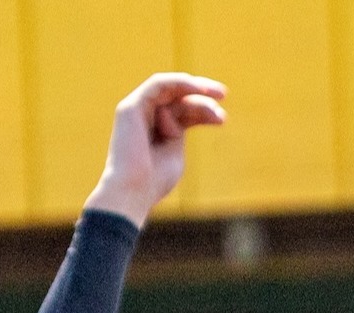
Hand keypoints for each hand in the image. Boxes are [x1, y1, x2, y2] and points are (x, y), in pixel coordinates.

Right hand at [89, 73, 228, 221]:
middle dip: (202, 95)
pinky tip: (197, 87)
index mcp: (156, 132)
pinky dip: (179, 82)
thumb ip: (181, 131)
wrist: (132, 189)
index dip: (204, 111)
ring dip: (195, 87)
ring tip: (217, 94)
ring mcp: (136, 111)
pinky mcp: (130, 106)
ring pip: (170, 89)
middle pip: (178, 99)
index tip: (222, 120)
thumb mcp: (175, 152)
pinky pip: (158, 84)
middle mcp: (144, 119)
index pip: (183, 112)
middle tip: (223, 95)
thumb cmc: (155, 180)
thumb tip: (196, 113)